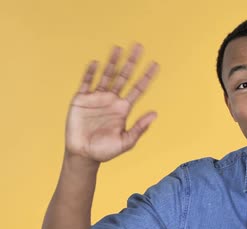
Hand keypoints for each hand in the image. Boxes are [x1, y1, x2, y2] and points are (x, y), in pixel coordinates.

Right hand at [66, 44, 158, 162]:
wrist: (83, 154)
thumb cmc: (105, 150)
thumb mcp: (126, 142)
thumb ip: (139, 128)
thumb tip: (155, 114)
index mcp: (123, 108)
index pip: (138, 88)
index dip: (147, 76)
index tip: (155, 64)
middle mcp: (112, 100)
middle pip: (123, 77)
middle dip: (131, 62)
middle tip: (139, 46)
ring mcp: (97, 98)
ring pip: (106, 75)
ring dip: (112, 62)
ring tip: (118, 48)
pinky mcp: (81, 100)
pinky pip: (86, 83)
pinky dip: (91, 73)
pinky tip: (96, 63)